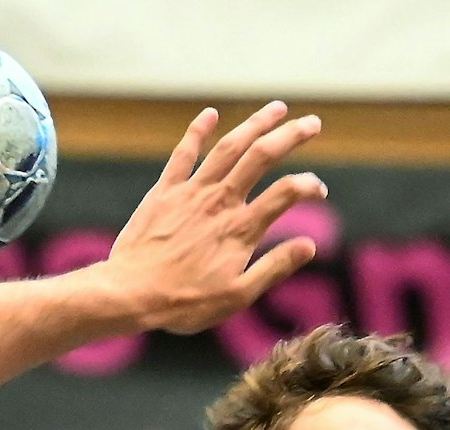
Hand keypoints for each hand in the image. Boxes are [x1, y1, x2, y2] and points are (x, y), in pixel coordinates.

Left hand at [106, 103, 327, 334]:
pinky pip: (184, 154)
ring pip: (229, 147)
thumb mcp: (238, 296)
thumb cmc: (184, 302)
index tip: (318, 190)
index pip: (286, 193)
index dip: (308, 186)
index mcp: (241, 229)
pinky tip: (210, 114)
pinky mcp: (164, 191)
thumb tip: (310, 245)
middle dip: (291, 135)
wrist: (130, 293)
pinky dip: (198, 131)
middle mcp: (220, 202)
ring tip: (277, 107)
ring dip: (255, 123)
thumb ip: (275, 267)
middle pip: (262, 156)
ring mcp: (191, 192)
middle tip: (313, 122)